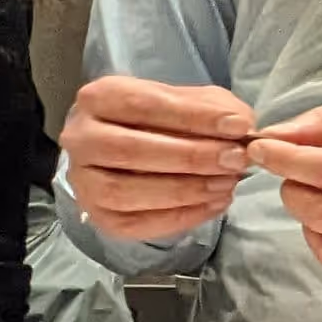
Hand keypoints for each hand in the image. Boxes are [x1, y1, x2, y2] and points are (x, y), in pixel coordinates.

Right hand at [63, 76, 253, 243]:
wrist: (131, 147)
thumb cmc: (161, 118)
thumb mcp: (186, 99)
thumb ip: (213, 107)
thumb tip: (240, 125)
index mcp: (99, 98)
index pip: (143, 105)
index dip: (194, 117)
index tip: (238, 126)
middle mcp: (81, 138)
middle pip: (131, 151)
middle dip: (191, 157)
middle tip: (235, 159)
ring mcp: (83, 180)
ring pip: (126, 191)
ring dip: (184, 190)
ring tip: (227, 183)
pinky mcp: (97, 215)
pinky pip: (134, 223)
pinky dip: (180, 217)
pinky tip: (214, 204)